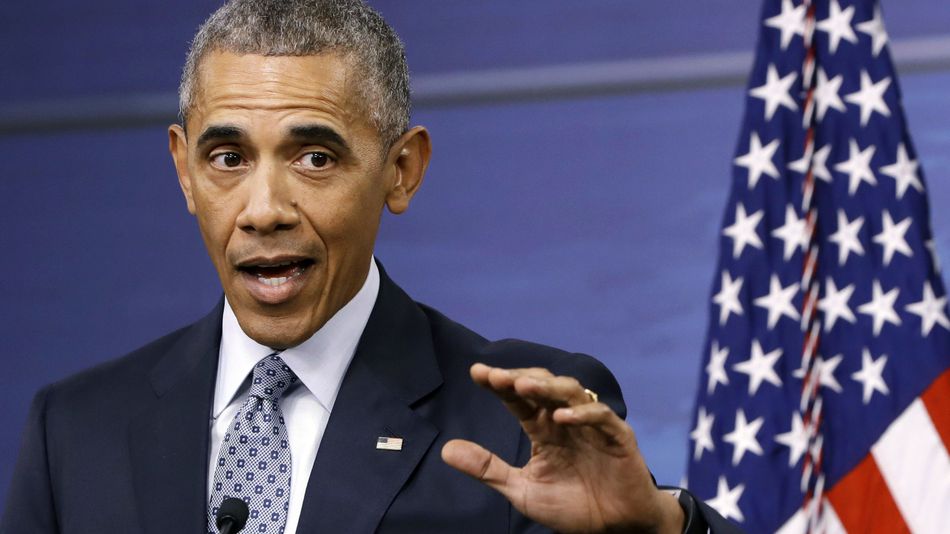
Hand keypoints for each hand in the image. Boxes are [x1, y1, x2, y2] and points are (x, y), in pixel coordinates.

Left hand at [441, 364, 683, 533]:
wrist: (615, 530)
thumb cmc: (572, 507)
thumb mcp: (522, 490)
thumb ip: (488, 468)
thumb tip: (446, 449)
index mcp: (544, 429)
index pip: (519, 398)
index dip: (500, 384)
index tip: (476, 372)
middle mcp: (567, 420)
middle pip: (544, 386)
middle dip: (520, 377)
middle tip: (496, 375)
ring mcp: (593, 426)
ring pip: (572, 392)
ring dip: (548, 386)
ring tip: (523, 384)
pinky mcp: (619, 437)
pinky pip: (602, 418)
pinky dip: (583, 414)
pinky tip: (562, 417)